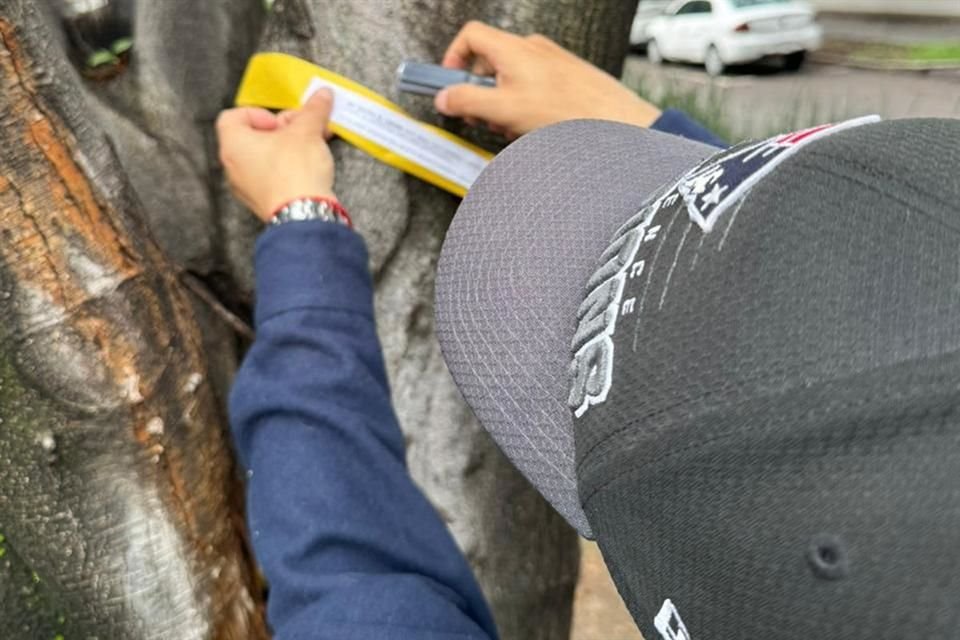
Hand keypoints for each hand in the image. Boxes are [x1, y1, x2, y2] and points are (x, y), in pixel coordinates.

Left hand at [217, 89, 336, 221]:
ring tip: (311, 147)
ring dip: (287, 149)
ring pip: (264, 158)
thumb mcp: (307, 131)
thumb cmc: (295, 171)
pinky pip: (271, 177)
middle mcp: (234, 166)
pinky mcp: (263, 202)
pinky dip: (287, 169)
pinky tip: (309, 168)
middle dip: (281, 130)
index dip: (259, 113)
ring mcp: (246, 187)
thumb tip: (322, 95)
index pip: (233, 116)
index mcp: (234, 144)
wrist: (306, 214)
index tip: (281, 120)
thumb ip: (313, 110)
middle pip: (252, 137)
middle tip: (303, 130)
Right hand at [434, 21, 660, 138]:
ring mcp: (550, 62)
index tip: (449, 84)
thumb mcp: (504, 109)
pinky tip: (533, 128)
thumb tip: (444, 98)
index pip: (470, 36)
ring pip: (511, 78)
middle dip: (479, 91)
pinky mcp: (564, 78)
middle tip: (480, 116)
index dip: (453, 58)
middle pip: (489, 62)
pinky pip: (533, 87)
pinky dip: (524, 106)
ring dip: (502, 104)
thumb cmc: (567, 111)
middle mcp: (531, 49)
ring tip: (513, 128)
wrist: (614, 121)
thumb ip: (468, 101)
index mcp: (512, 49)